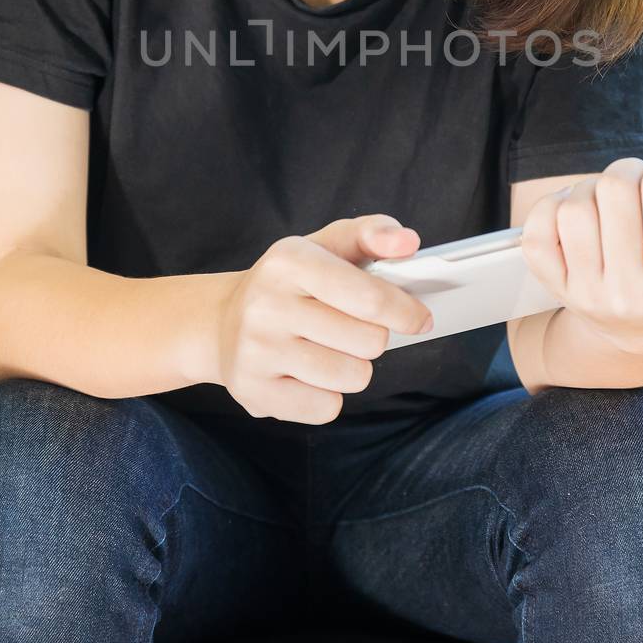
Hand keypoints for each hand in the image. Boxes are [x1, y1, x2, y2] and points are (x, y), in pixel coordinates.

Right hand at [214, 214, 433, 424]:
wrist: (221, 322)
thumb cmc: (292, 282)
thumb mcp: (326, 245)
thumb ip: (372, 234)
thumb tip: (409, 242)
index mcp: (289, 260)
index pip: (368, 296)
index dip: (406, 311)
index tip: (421, 319)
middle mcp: (267, 304)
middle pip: (370, 342)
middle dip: (374, 338)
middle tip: (353, 329)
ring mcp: (257, 351)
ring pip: (352, 377)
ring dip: (353, 367)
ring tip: (328, 350)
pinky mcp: (254, 392)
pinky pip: (326, 407)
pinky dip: (328, 395)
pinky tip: (306, 374)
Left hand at [520, 146, 642, 356]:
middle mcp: (630, 294)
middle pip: (614, 187)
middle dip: (629, 173)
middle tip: (640, 191)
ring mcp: (587, 292)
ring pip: (575, 205)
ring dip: (593, 189)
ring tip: (611, 203)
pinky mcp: (553, 285)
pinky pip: (537, 226)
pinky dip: (554, 206)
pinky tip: (579, 216)